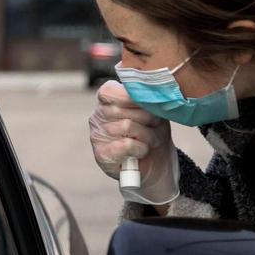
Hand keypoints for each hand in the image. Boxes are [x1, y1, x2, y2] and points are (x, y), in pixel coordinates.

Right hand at [89, 81, 178, 204]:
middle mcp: (98, 116)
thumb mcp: (154, 110)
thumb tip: (148, 94)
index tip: (146, 104)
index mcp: (107, 101)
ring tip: (151, 140)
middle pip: (122, 108)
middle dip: (146, 117)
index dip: (129, 96)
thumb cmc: (154, 132)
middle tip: (154, 125)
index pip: (109, 91)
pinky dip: (140, 149)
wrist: (156, 163)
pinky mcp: (101, 154)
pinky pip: (125, 145)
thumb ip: (146, 99)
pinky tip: (141, 152)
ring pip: (126, 126)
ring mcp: (97, 135)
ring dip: (147, 135)